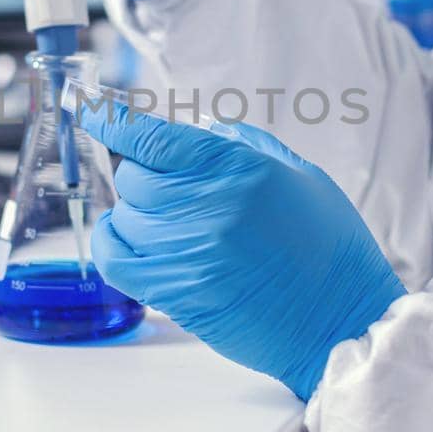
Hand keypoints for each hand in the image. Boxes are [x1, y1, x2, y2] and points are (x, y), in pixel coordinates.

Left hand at [78, 103, 406, 399]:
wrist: (343, 323)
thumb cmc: (331, 251)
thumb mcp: (302, 177)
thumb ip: (247, 146)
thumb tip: (201, 130)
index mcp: (240, 171)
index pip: (152, 137)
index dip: (110, 120)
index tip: (89, 108)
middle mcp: (208, 207)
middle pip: (134, 176)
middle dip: (145, 173)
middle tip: (174, 187)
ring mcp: (187, 252)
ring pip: (124, 215)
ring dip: (138, 213)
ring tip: (171, 221)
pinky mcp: (176, 294)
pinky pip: (115, 260)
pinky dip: (113, 243)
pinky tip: (130, 238)